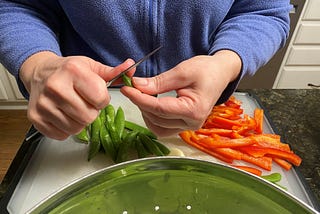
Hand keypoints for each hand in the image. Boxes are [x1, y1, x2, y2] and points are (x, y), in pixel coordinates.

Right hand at [20, 51, 134, 139]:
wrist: (39, 72)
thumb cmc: (68, 70)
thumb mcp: (91, 66)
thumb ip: (113, 72)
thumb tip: (131, 66)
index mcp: (73, 71)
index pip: (101, 99)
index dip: (103, 99)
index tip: (95, 95)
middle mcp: (55, 87)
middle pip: (89, 117)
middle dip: (92, 112)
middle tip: (85, 102)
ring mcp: (43, 104)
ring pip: (76, 128)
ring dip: (80, 121)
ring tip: (74, 108)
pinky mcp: (35, 118)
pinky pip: (62, 134)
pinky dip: (66, 129)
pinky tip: (63, 114)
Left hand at [121, 50, 240, 136]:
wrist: (221, 73)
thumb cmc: (206, 69)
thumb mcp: (183, 71)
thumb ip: (159, 82)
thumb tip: (137, 86)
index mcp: (194, 110)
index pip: (159, 108)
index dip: (139, 99)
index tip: (126, 88)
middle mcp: (192, 123)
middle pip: (157, 119)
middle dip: (141, 104)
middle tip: (132, 88)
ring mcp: (189, 126)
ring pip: (158, 128)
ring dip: (146, 113)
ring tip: (142, 96)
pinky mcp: (185, 125)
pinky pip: (163, 128)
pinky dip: (153, 118)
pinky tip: (151, 105)